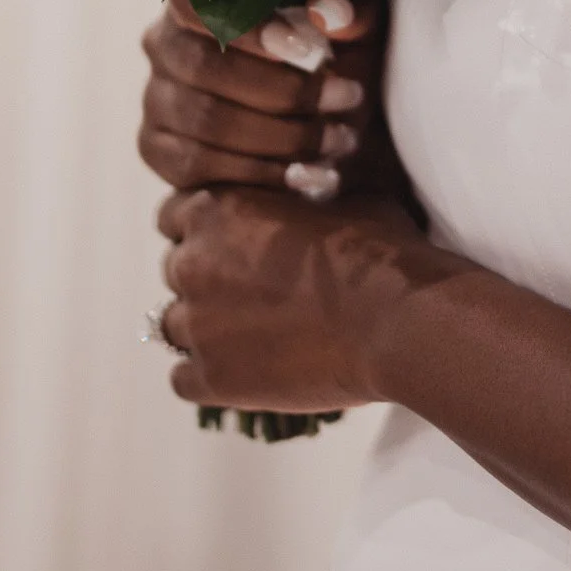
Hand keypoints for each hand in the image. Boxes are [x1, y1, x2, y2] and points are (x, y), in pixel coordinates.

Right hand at [139, 0, 389, 200]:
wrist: (327, 111)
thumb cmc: (334, 51)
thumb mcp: (354, 22)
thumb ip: (348, 7)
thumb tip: (330, 15)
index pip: (196, 3)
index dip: (250, 27)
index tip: (313, 52)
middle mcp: (165, 44)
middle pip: (203, 66)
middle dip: (284, 90)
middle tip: (346, 98)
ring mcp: (157, 99)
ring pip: (204, 120)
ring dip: (280, 136)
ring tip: (337, 140)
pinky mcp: (160, 150)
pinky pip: (196, 167)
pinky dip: (257, 174)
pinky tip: (305, 175)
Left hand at [156, 182, 439, 412]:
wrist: (398, 320)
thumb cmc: (378, 250)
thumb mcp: (342, 196)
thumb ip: (300, 196)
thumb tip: (308, 191)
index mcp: (217, 209)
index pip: (176, 215)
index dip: (208, 230)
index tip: (237, 243)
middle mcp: (192, 262)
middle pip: (175, 269)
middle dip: (207, 278)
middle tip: (252, 290)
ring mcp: (198, 325)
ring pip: (173, 325)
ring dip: (205, 327)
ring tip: (253, 334)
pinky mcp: (212, 378)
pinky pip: (182, 379)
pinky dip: (208, 375)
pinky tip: (247, 370)